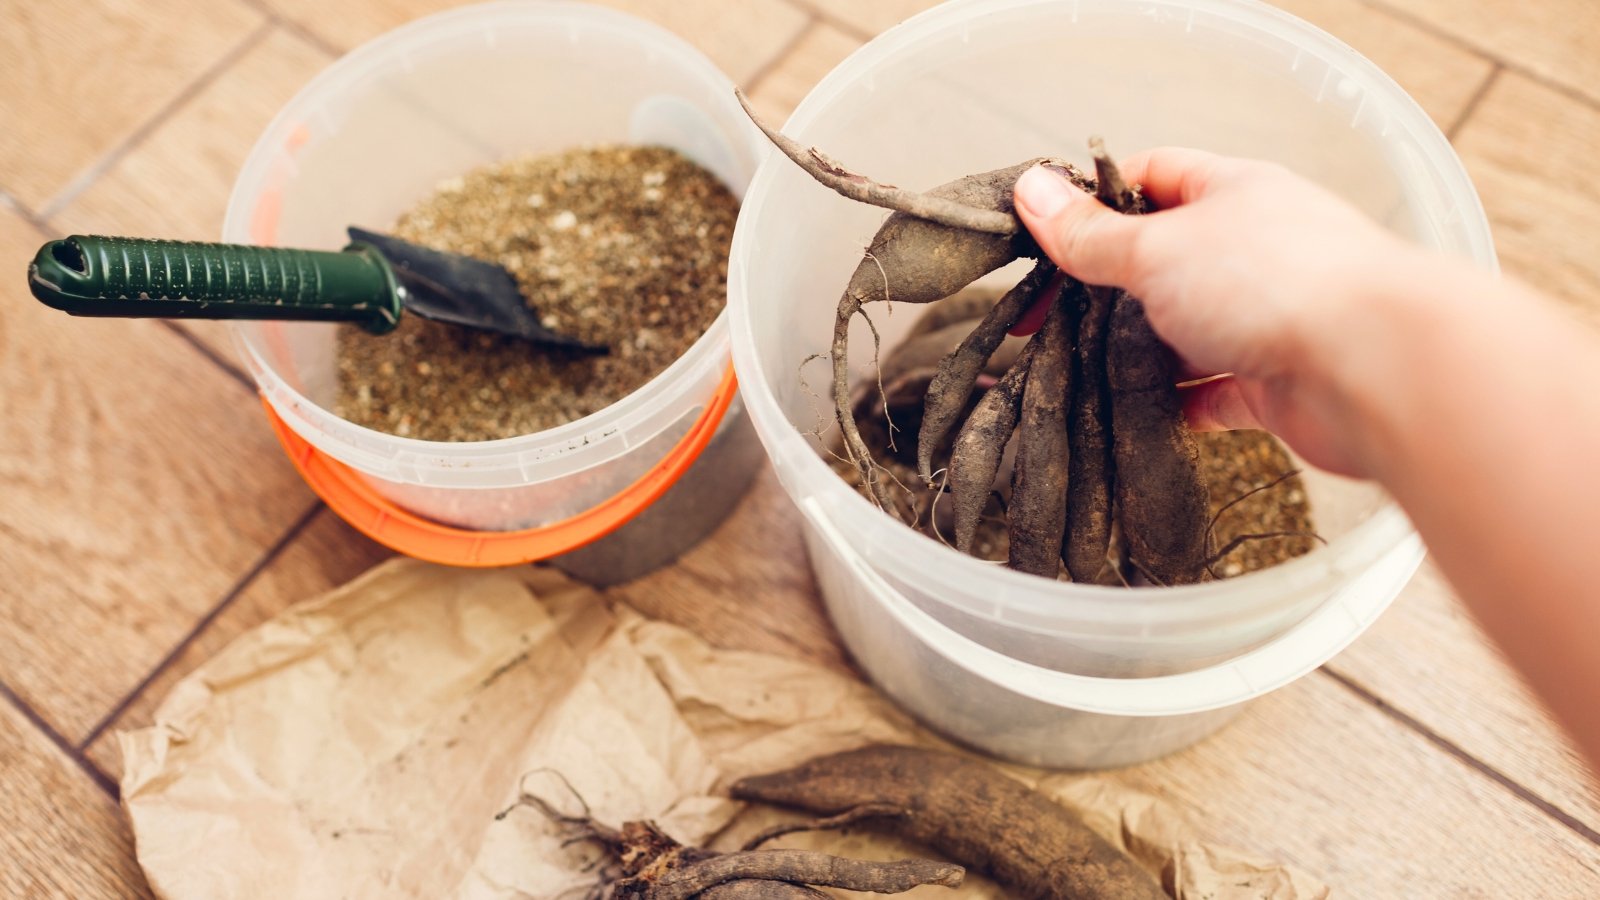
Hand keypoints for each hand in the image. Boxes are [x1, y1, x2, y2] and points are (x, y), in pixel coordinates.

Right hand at [1012, 149, 1425, 476]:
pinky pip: (1209, 394)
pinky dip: (1172, 405)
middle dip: (1101, 289)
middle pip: (1160, 262)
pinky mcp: (1273, 384)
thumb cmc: (1281, 284)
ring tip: (1072, 371)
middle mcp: (1251, 251)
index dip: (1093, 200)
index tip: (1042, 234)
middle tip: (1037, 317)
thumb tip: (1033, 190)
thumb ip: (1093, 233)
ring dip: (1132, 352)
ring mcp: (1264, 318)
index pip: (1150, 178)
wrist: (1376, 370)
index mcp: (1231, 194)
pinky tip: (1131, 414)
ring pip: (1180, 333)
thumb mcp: (1159, 247)